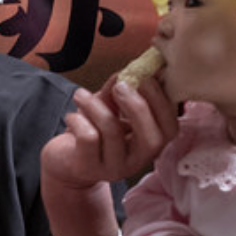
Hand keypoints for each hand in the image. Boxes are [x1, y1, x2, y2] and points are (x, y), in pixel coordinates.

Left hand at [42, 77, 177, 190]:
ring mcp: (114, 168)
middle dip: (138, 106)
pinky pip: (88, 138)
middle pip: (152, 139)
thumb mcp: (112, 107)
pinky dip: (78, 119)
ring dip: (95, 105)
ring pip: (113, 132)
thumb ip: (124, 88)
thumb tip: (134, 67)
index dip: (161, 99)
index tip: (143, 75)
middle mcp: (137, 159)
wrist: (65, 160)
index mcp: (151, 143)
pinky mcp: (89, 168)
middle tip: (119, 86)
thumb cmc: (94, 130)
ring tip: (80, 95)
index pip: (170, 127)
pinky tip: (72, 116)